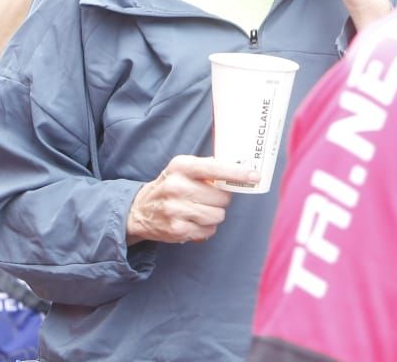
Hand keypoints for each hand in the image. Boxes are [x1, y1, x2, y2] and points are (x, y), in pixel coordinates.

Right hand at [125, 155, 255, 244]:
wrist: (140, 210)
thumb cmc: (170, 185)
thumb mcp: (183, 168)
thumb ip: (208, 166)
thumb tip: (240, 164)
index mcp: (182, 166)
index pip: (216, 168)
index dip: (238, 173)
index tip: (255, 176)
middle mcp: (177, 187)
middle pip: (222, 197)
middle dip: (222, 199)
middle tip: (210, 198)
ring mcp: (176, 210)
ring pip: (218, 215)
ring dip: (214, 214)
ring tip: (200, 210)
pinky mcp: (177, 230)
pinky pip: (209, 231)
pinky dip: (206, 228)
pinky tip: (193, 221)